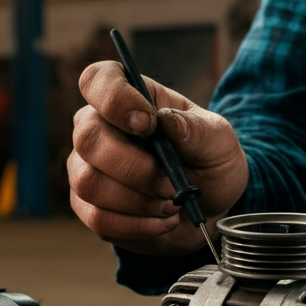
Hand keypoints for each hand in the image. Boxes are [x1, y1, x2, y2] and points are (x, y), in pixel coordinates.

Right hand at [67, 61, 248, 253]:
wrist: (207, 209)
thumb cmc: (209, 164)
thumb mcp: (218, 141)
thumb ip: (196, 129)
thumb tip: (166, 120)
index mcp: (130, 99)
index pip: (98, 80)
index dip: (114, 99)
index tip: (148, 125)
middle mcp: (99, 128)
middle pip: (88, 139)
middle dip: (134, 169)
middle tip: (170, 185)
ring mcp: (87, 167)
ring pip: (88, 183)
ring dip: (137, 201)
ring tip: (170, 205)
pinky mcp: (88, 205)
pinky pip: (96, 218)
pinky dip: (135, 225)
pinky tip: (160, 222)